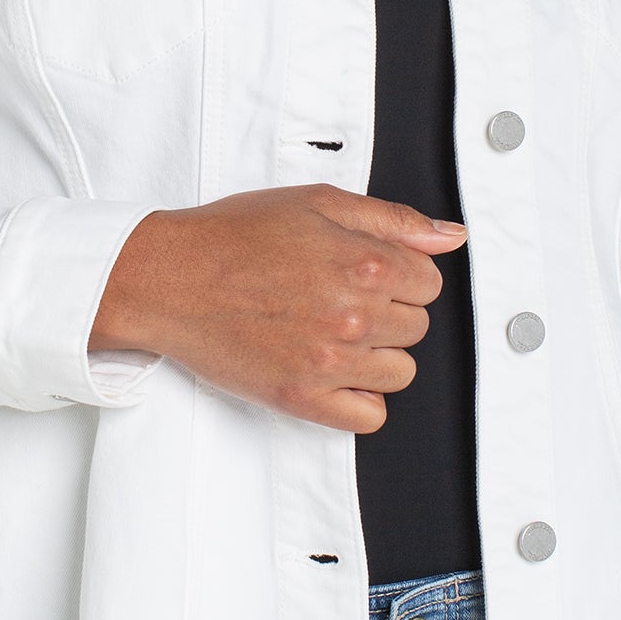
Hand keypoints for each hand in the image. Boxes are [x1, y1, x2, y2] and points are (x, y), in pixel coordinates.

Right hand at [89, 184, 466, 430]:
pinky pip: (369, 416)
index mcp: (365, 263)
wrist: (169, 278)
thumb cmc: (234, 236)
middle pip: (417, 327)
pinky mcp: (302, 398)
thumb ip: (393, 220)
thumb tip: (451, 237)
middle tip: (341, 296)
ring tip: (334, 332)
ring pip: (401, 373)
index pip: (430, 283)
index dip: (401, 274)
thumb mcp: (318, 203)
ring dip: (377, 354)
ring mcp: (329, 361)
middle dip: (389, 310)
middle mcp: (354, 315)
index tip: (369, 272)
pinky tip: (334, 370)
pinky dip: (360, 397)